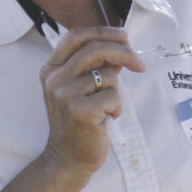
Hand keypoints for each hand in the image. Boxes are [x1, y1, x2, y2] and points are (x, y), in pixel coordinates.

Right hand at [39, 28, 144, 178]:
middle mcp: (54, 79)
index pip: (75, 36)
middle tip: (139, 65)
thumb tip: (120, 48)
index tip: (123, 37)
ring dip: (116, 92)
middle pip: (95, 49)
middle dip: (124, 53)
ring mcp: (65, 95)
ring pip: (108, 76)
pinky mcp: (80, 111)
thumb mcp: (79, 90)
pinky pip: (113, 96)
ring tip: (106, 109)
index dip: (102, 32)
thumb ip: (94, 68)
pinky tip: (106, 119)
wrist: (67, 159)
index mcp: (51, 69)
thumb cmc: (78, 123)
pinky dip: (116, 108)